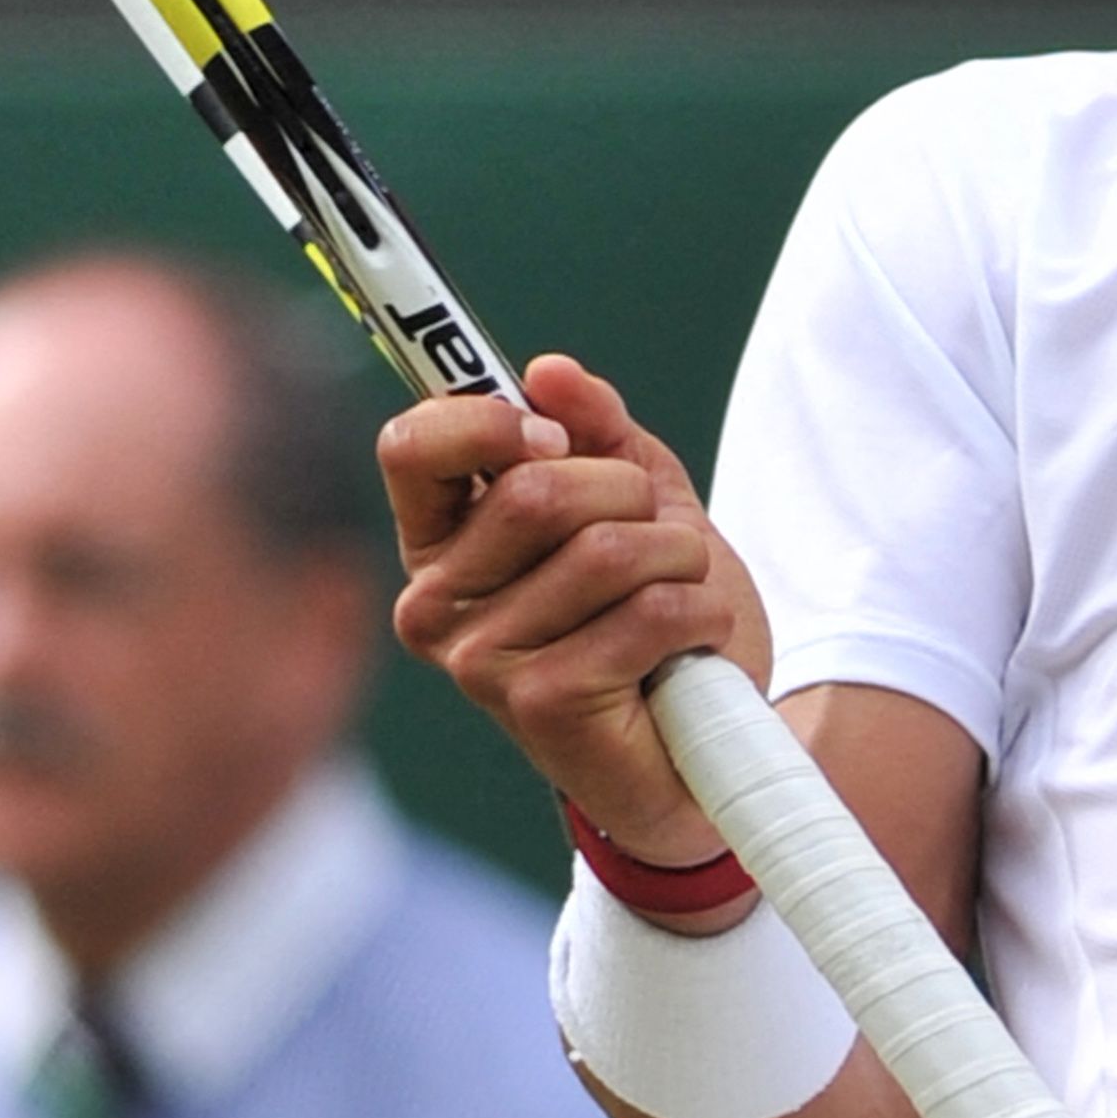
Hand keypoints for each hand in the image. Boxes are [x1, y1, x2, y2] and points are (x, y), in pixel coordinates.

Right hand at [379, 354, 772, 868]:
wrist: (703, 745)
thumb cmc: (655, 621)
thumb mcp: (636, 500)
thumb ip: (594, 430)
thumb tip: (549, 372)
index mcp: (441, 542)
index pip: (413, 446)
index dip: (491, 420)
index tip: (557, 438)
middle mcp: (435, 603)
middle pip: (537, 488)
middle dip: (633, 497)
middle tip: (657, 540)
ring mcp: (477, 660)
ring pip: (608, 548)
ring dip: (682, 560)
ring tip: (679, 597)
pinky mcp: (538, 704)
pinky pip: (648, 610)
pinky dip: (701, 613)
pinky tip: (689, 646)